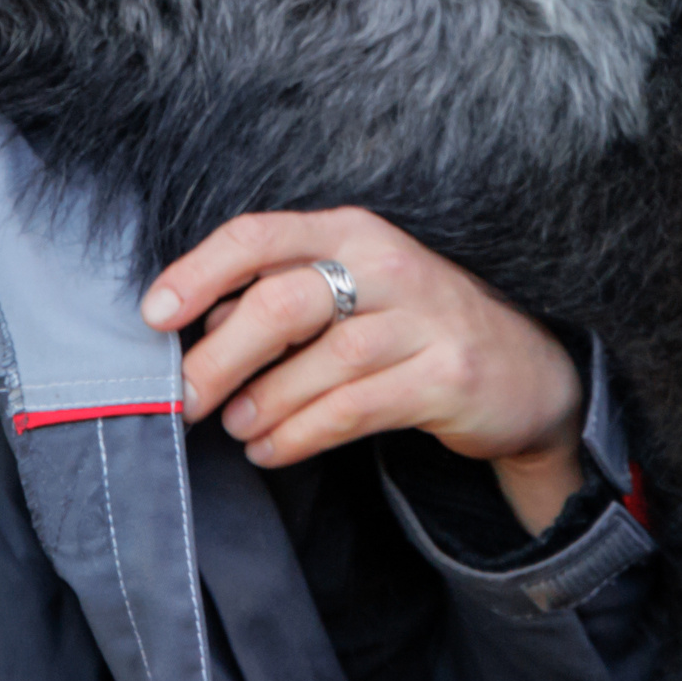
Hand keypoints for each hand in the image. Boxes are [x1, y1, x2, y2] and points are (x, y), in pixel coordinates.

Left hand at [141, 209, 586, 533]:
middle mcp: (390, 265)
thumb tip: (197, 331)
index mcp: (353, 231)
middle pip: (282, 302)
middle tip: (184, 400)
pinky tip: (273, 449)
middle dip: (220, 356)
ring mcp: (424, 321)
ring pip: (319, 363)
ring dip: (263, 403)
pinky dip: (301, 434)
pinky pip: (354, 410)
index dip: (198, 273)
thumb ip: (281, 300)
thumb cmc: (414, 331)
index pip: (259, 236)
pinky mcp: (446, 377)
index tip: (153, 316)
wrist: (527, 374)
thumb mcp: (352, 295)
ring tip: (237, 428)